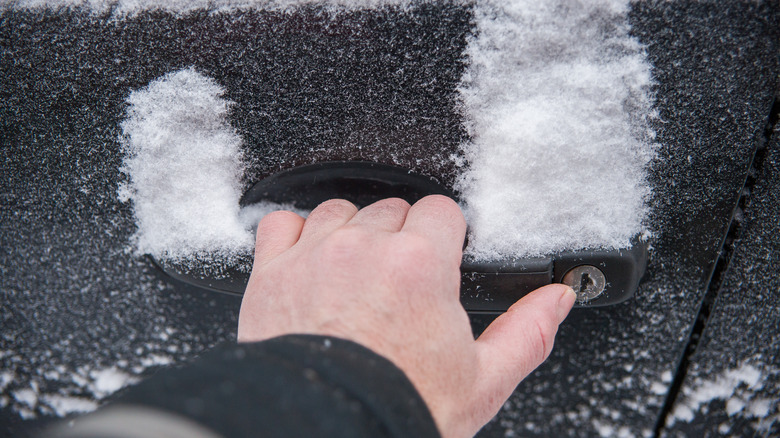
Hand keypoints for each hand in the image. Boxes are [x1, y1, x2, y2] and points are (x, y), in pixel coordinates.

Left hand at [237, 195, 575, 437]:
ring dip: (350, 235)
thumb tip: (556, 300)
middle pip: (390, 209)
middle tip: (398, 284)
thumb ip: (526, 330)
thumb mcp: (483, 380)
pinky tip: (308, 263)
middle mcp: (366, 247)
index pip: (440, 210)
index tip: (438, 257)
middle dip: (399, 239)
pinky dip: (294, 236)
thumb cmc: (398, 409)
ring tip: (355, 281)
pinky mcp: (272, 272)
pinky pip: (280, 224)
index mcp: (421, 264)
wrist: (328, 433)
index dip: (443, 235)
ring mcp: (315, 255)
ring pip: (339, 211)